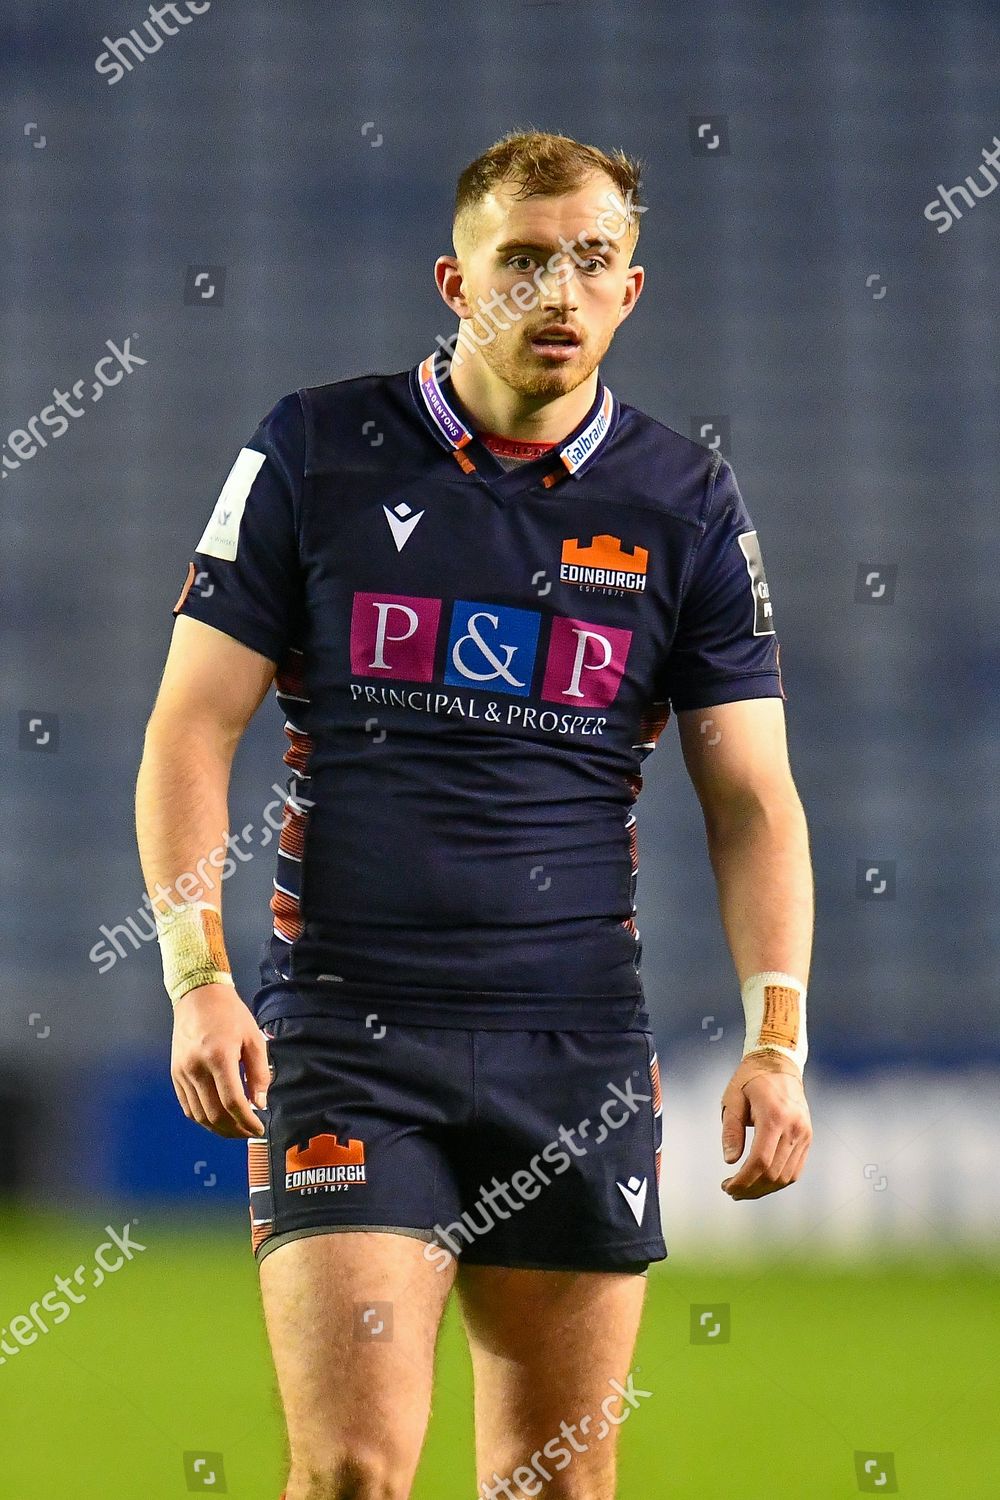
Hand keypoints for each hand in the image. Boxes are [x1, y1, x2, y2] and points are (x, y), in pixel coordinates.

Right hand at [170, 982, 268, 1137]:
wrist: (198, 996)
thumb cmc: (230, 1014)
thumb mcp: (253, 1038)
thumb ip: (258, 1072)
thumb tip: (259, 1103)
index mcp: (219, 1057)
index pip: (232, 1101)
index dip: (247, 1121)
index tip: (259, 1129)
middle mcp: (197, 1068)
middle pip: (214, 1114)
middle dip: (234, 1130)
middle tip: (249, 1133)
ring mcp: (182, 1072)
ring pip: (199, 1115)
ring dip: (218, 1129)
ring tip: (235, 1130)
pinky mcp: (175, 1074)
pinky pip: (187, 1106)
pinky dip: (202, 1119)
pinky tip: (217, 1120)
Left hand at [719, 1051, 811, 1199]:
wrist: (779, 1063)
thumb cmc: (750, 1079)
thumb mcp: (732, 1099)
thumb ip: (731, 1130)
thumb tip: (730, 1161)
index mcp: (774, 1116)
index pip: (760, 1161)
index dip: (743, 1181)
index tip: (727, 1187)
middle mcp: (793, 1127)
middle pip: (774, 1173)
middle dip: (750, 1188)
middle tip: (730, 1190)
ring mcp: (804, 1133)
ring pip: (786, 1176)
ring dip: (764, 1189)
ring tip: (743, 1190)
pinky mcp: (808, 1137)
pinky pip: (795, 1169)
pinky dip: (778, 1181)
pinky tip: (760, 1181)